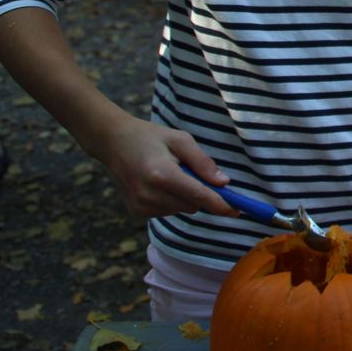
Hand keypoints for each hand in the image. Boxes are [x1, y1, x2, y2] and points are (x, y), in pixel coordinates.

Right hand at [96, 115, 237, 219]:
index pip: (199, 196)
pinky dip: (171, 200)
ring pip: (182, 209)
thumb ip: (203, 162)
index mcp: (162, 175)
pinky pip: (168, 211)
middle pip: (194, 205)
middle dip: (201, 192)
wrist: (113, 143)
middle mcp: (149, 195)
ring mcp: (140, 206)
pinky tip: (157, 183)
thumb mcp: (181, 140)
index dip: (220, 204)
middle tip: (190, 171)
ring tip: (167, 173)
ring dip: (184, 196)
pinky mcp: (136, 212)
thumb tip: (224, 183)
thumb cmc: (151, 137)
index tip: (237, 210)